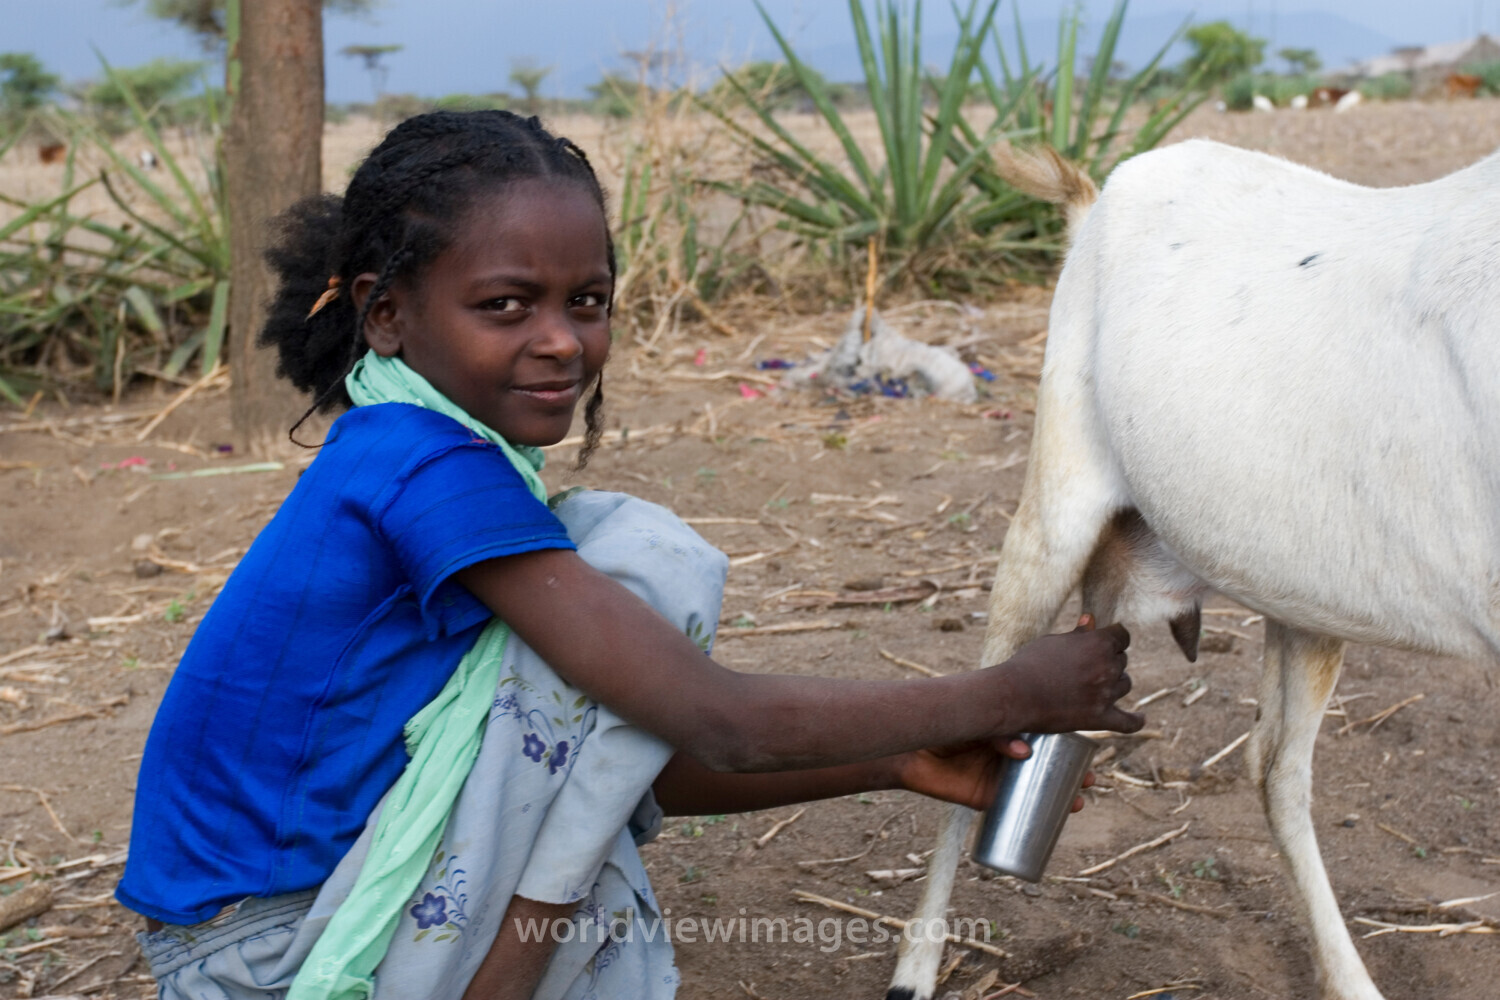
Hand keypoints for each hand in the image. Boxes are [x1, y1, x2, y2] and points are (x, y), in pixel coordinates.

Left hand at [895, 737, 1096, 811]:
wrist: (911, 751)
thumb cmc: (943, 729)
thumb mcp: (977, 724)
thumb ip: (998, 734)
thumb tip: (1024, 752)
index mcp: (1010, 732)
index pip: (1046, 738)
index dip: (1068, 746)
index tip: (1088, 751)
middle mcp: (1008, 756)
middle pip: (1048, 766)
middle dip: (1072, 774)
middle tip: (1089, 781)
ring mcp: (999, 778)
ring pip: (1036, 790)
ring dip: (1060, 798)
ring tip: (1077, 803)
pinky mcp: (986, 799)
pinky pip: (1014, 811)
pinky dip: (1033, 819)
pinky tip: (1052, 824)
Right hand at [984, 614, 1143, 734]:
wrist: (1013, 695)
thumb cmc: (1028, 664)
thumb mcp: (1053, 641)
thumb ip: (1077, 633)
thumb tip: (1091, 619)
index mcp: (1098, 643)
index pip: (1122, 636)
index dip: (1113, 638)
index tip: (1106, 641)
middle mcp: (1106, 667)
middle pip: (1122, 660)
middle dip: (1109, 660)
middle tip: (1089, 666)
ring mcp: (1105, 694)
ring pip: (1125, 685)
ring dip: (1115, 683)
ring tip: (1098, 685)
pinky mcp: (1099, 718)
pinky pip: (1127, 722)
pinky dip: (1136, 720)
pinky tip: (1140, 717)